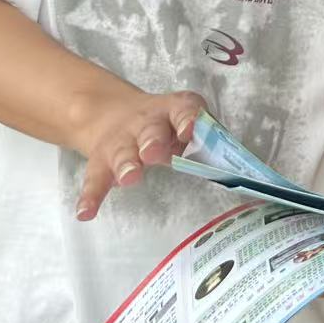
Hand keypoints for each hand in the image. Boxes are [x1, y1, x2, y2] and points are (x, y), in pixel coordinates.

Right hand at [71, 88, 204, 220]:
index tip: (189, 131)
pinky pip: (95, 178)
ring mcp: (122, 141)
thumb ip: (207, 141)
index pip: (184, 109)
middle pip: (150, 130)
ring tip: (129, 179)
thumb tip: (238, 169)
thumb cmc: (165, 127)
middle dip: (153, 141)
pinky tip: (85, 212)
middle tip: (154, 153)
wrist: (114, 113)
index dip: (187, 119)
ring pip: (123, 151)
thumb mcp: (184, 125)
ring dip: (126, 164)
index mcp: (173, 111)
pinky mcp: (101, 160)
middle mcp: (146, 123)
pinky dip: (90, 196)